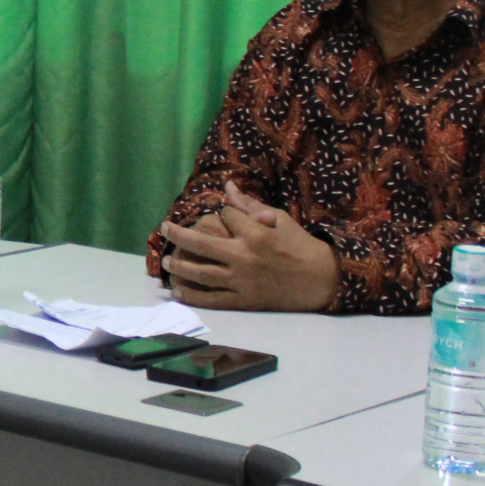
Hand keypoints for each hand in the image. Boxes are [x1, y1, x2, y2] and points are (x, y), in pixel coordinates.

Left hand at [158, 184, 340, 310]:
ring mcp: (241, 281)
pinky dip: (192, 296)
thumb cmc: (299, 245)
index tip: (224, 213)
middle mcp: (243, 257)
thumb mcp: (279, 219)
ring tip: (166, 260)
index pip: (225, 216)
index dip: (223, 212)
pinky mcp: (243, 300)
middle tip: (164, 228)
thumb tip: (227, 185)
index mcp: (254, 234)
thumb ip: (249, 205)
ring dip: (179, 266)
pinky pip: (211, 299)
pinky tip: (177, 291)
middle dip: (179, 234)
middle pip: (201, 243)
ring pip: (201, 273)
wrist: (320, 279)